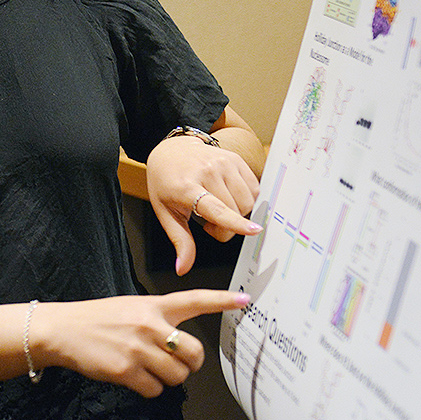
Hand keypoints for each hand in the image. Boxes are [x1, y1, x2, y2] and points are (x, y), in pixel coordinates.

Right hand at [29, 289, 248, 397]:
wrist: (64, 329)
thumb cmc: (99, 319)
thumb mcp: (132, 307)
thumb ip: (159, 320)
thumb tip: (182, 347)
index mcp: (154, 305)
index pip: (195, 299)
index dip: (223, 300)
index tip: (245, 300)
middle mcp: (149, 324)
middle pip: (194, 353)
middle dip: (190, 364)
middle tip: (177, 362)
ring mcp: (138, 348)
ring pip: (177, 376)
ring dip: (167, 378)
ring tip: (147, 367)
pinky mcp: (126, 370)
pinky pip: (155, 390)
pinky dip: (148, 389)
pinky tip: (134, 375)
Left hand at [146, 133, 260, 275]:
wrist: (171, 150)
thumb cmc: (167, 183)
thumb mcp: (166, 212)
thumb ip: (180, 241)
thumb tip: (182, 268)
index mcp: (186, 187)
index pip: (216, 208)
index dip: (235, 222)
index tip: (253, 231)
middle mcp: (207, 171)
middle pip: (235, 212)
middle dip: (225, 227)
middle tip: (208, 221)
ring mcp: (223, 162)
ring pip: (248, 202)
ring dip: (238, 214)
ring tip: (218, 207)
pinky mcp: (235, 159)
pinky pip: (254, 188)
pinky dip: (246, 199)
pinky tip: (228, 196)